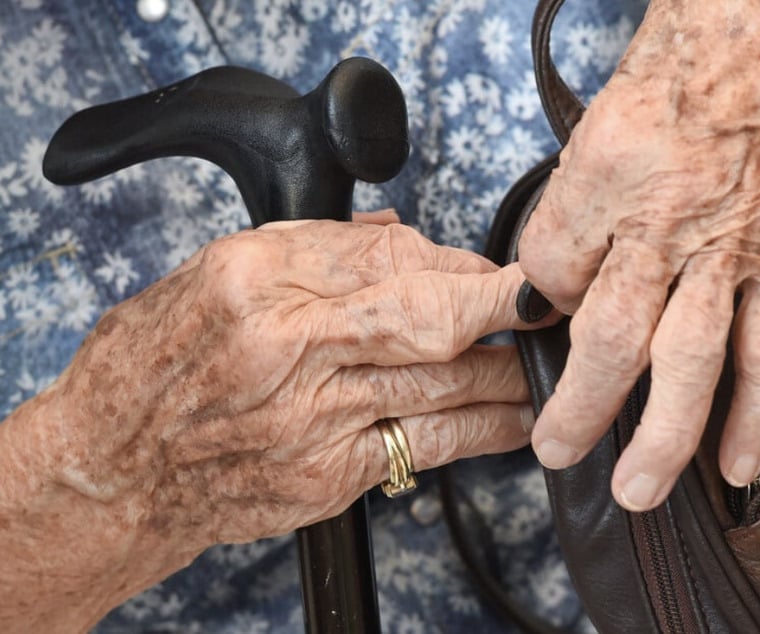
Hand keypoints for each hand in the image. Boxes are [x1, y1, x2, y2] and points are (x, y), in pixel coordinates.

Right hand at [0, 216, 547, 629]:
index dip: (457, 262)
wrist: (117, 468)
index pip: (386, 254)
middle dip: (502, 305)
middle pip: (425, 315)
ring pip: (441, 383)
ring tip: (548, 357)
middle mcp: (286, 346)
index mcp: (255, 277)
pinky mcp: (328, 475)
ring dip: (506, 368)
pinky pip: (428, 446)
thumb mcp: (219, 272)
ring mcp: (311, 417)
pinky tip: (517, 418)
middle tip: (553, 300)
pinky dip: (484, 429)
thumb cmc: (158, 365)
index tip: (494, 266)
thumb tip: (406, 241)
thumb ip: (317, 249)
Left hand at [518, 1, 759, 510]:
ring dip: (659, 435)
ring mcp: (731, 245)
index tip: (540, 316)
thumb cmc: (690, 65)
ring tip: (634, 489)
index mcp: (604, 174)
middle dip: (579, 404)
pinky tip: (736, 462)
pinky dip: (755, 412)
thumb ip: (571, 207)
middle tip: (555, 450)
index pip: (546, 268)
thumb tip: (553, 279)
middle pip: (608, 336)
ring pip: (687, 360)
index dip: (536, 303)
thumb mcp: (598, 121)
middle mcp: (665, 218)